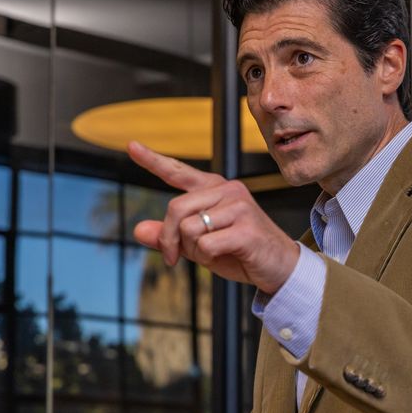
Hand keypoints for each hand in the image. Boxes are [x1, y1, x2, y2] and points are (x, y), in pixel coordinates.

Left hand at [127, 141, 299, 293]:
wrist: (280, 267)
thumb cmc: (241, 252)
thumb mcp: (200, 244)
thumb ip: (171, 236)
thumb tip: (139, 230)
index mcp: (215, 189)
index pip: (178, 172)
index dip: (153, 160)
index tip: (131, 146)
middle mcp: (227, 190)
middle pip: (175, 208)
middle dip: (169, 239)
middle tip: (173, 259)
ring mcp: (238, 206)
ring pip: (189, 228)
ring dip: (194, 251)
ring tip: (214, 253)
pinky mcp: (246, 228)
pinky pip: (205, 244)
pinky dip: (208, 257)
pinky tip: (227, 255)